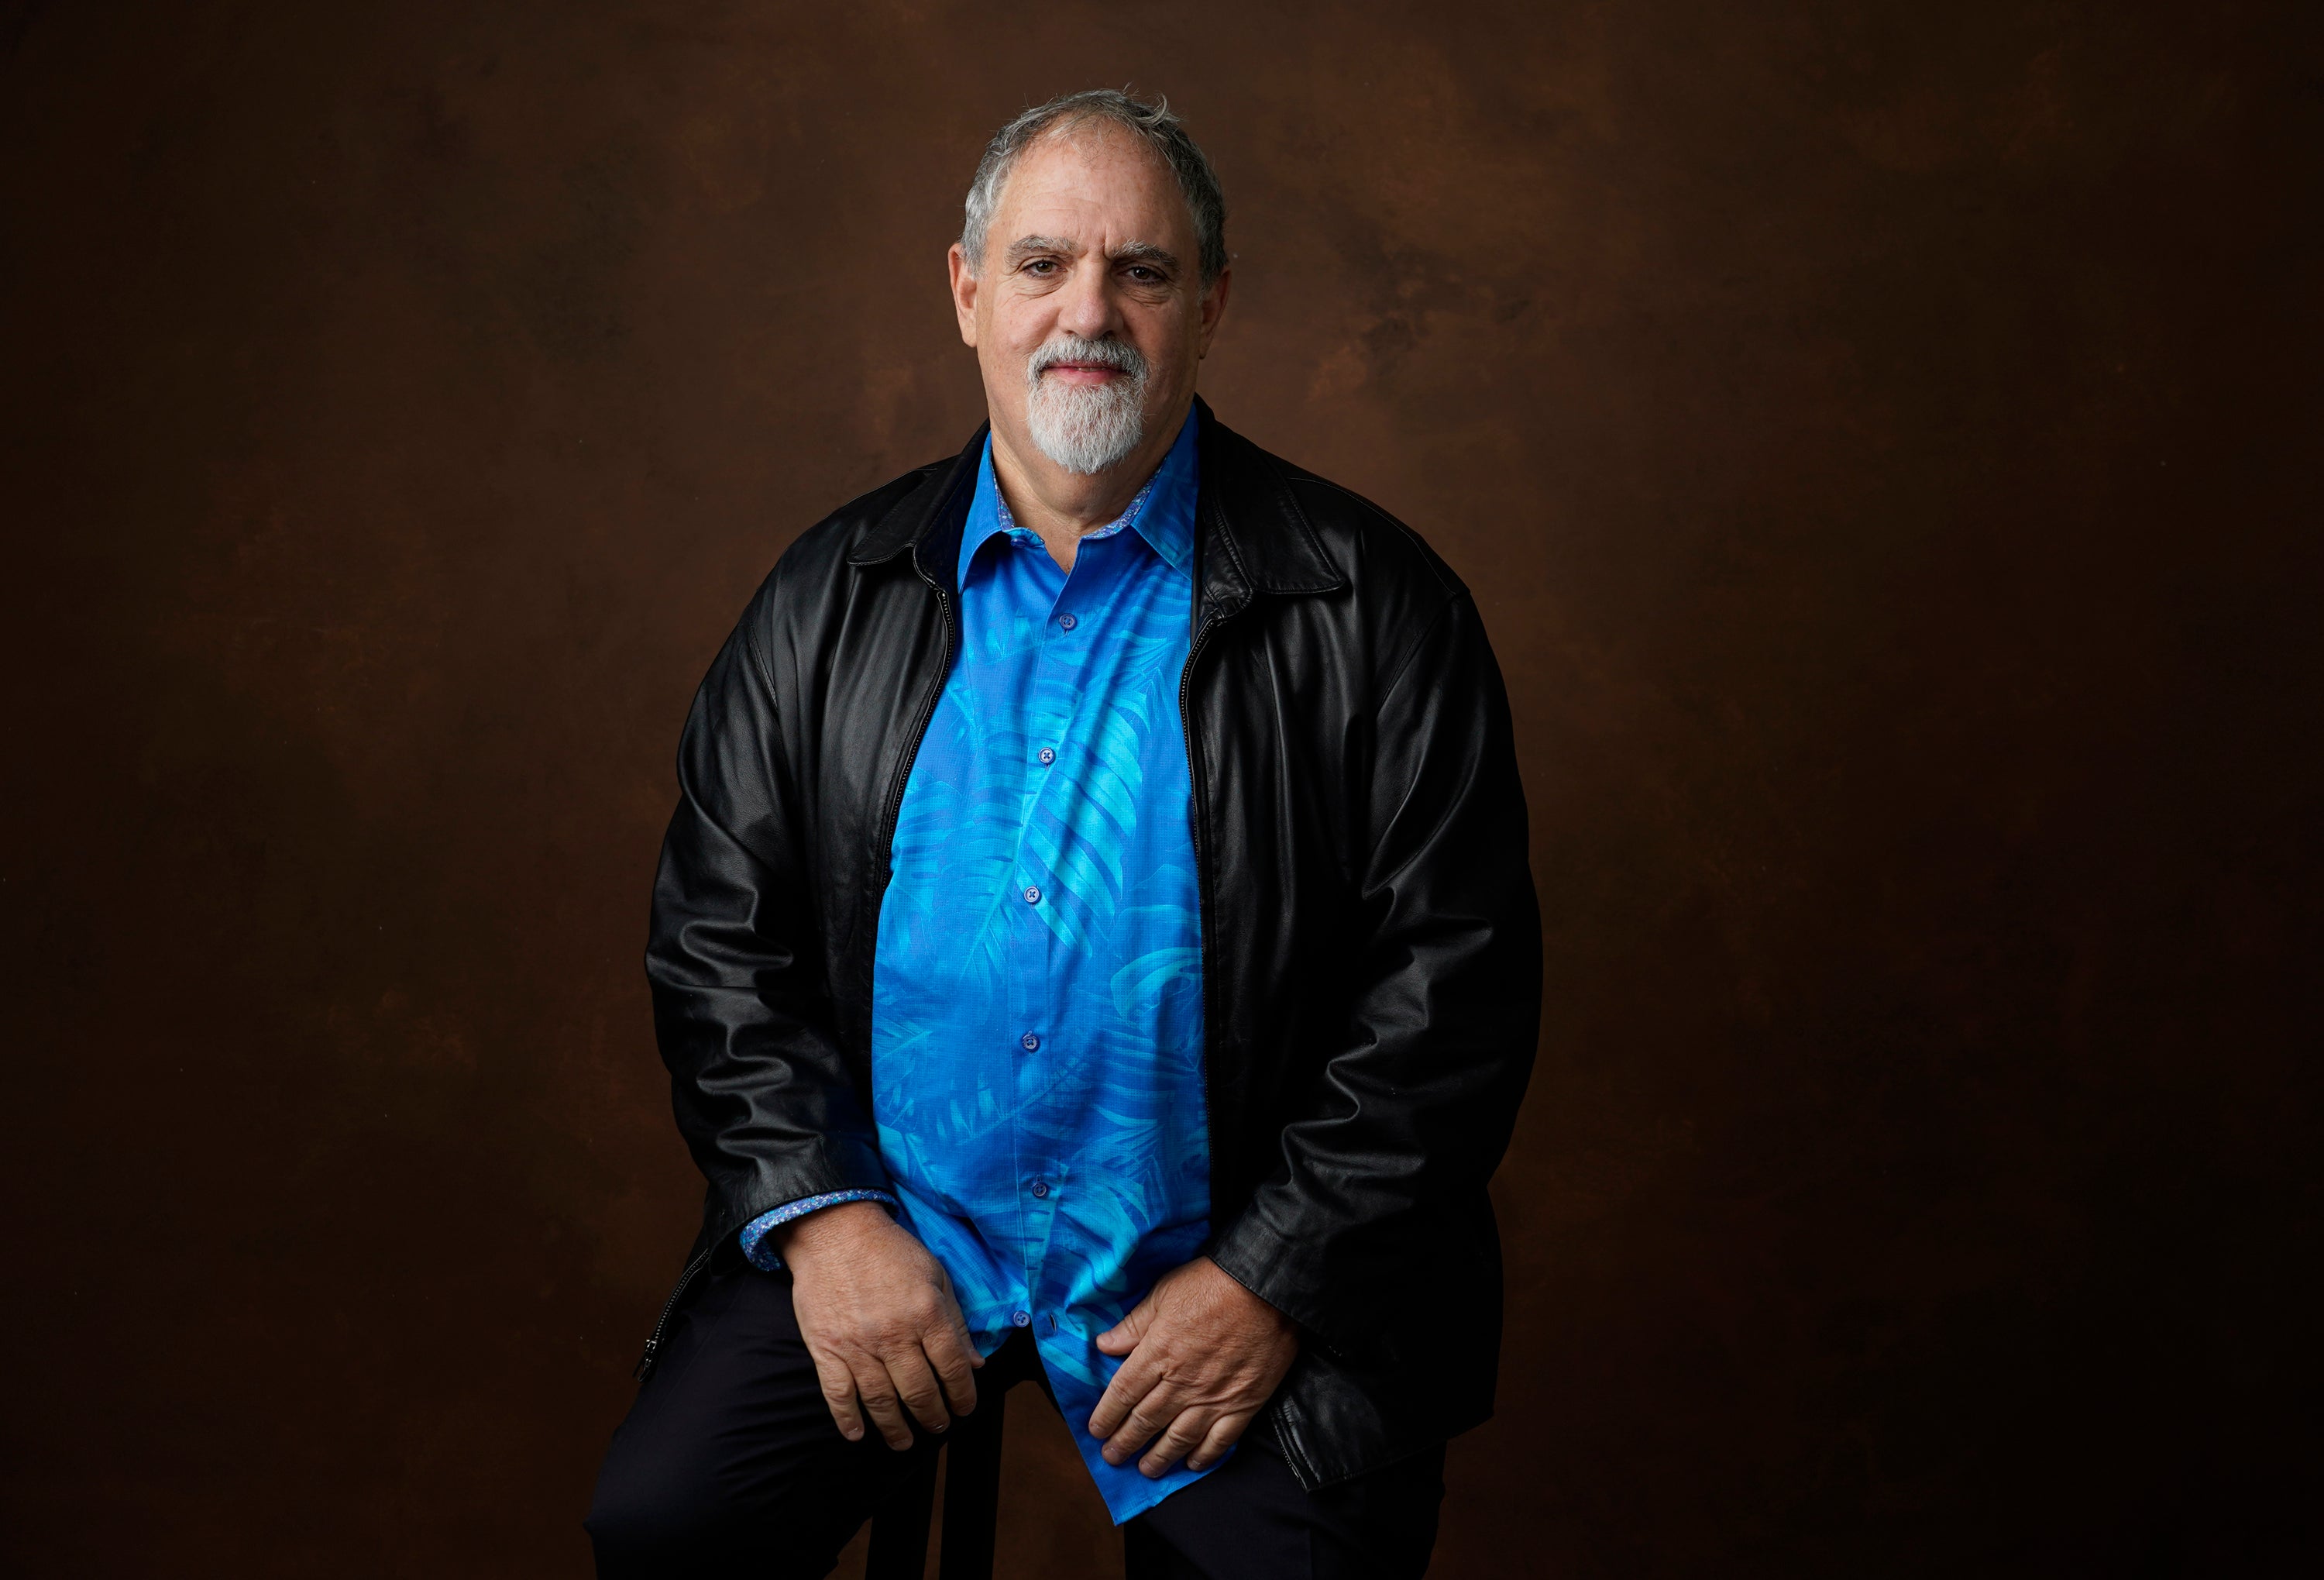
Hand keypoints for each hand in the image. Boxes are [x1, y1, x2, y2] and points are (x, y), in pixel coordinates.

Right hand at [776, 1201, 981, 1449]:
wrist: (834, 1231)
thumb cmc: (890, 1250)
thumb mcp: (935, 1275)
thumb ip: (956, 1321)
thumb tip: (976, 1364)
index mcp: (926, 1313)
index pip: (952, 1367)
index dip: (962, 1394)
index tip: (965, 1408)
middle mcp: (894, 1334)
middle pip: (919, 1391)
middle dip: (933, 1416)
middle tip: (937, 1426)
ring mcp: (858, 1345)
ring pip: (881, 1401)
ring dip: (896, 1428)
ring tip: (905, 1441)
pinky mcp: (826, 1349)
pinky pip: (838, 1395)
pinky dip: (847, 1420)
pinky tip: (857, 1434)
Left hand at [1087, 1257, 1298, 1477]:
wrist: (1267, 1288)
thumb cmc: (1213, 1283)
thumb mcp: (1164, 1293)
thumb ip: (1134, 1324)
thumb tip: (1104, 1345)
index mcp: (1158, 1353)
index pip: (1123, 1393)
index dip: (1106, 1415)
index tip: (1096, 1430)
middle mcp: (1181, 1382)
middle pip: (1146, 1420)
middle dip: (1125, 1442)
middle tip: (1113, 1457)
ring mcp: (1213, 1397)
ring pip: (1179, 1437)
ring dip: (1159, 1457)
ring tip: (1146, 1470)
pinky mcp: (1243, 1403)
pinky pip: (1220, 1439)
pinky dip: (1205, 1456)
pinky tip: (1192, 1464)